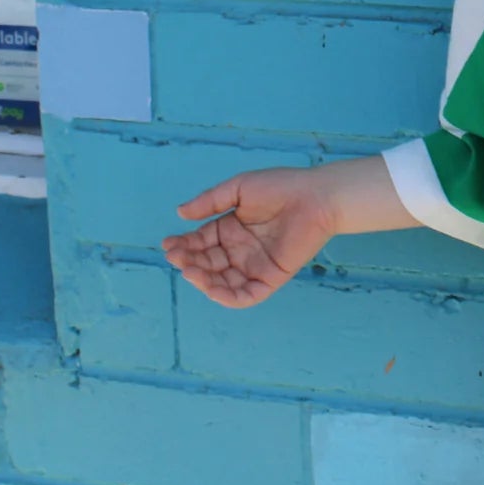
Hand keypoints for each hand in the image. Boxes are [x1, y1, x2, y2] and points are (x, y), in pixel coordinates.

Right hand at [162, 167, 336, 308]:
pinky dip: (228, 297)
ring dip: (203, 280)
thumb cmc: (281, 187)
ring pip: (222, 282)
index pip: (201, 241)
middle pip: (208, 263)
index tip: (167, 244)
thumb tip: (180, 213)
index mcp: (231, 229)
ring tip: (189, 270)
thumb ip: (210, 201)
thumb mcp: (239, 189)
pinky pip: (247, 295)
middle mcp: (240, 250)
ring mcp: (255, 265)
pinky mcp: (271, 277)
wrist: (316, 197)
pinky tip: (211, 288)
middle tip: (176, 257)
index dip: (183, 245)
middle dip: (189, 262)